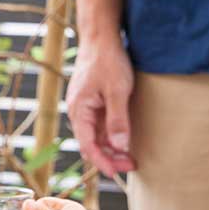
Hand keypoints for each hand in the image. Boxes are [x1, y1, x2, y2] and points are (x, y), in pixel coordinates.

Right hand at [67, 35, 134, 176]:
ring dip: (110, 148)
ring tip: (129, 156)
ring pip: (95, 135)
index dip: (102, 162)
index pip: (87, 145)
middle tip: (131, 165)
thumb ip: (118, 120)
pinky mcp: (92, 101)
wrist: (101, 36)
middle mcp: (78, 111)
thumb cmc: (108, 60)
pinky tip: (123, 138)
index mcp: (79, 110)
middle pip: (90, 143)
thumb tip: (120, 146)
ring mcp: (84, 106)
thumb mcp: (117, 91)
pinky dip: (110, 135)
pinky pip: (98, 125)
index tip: (117, 172)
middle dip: (109, 158)